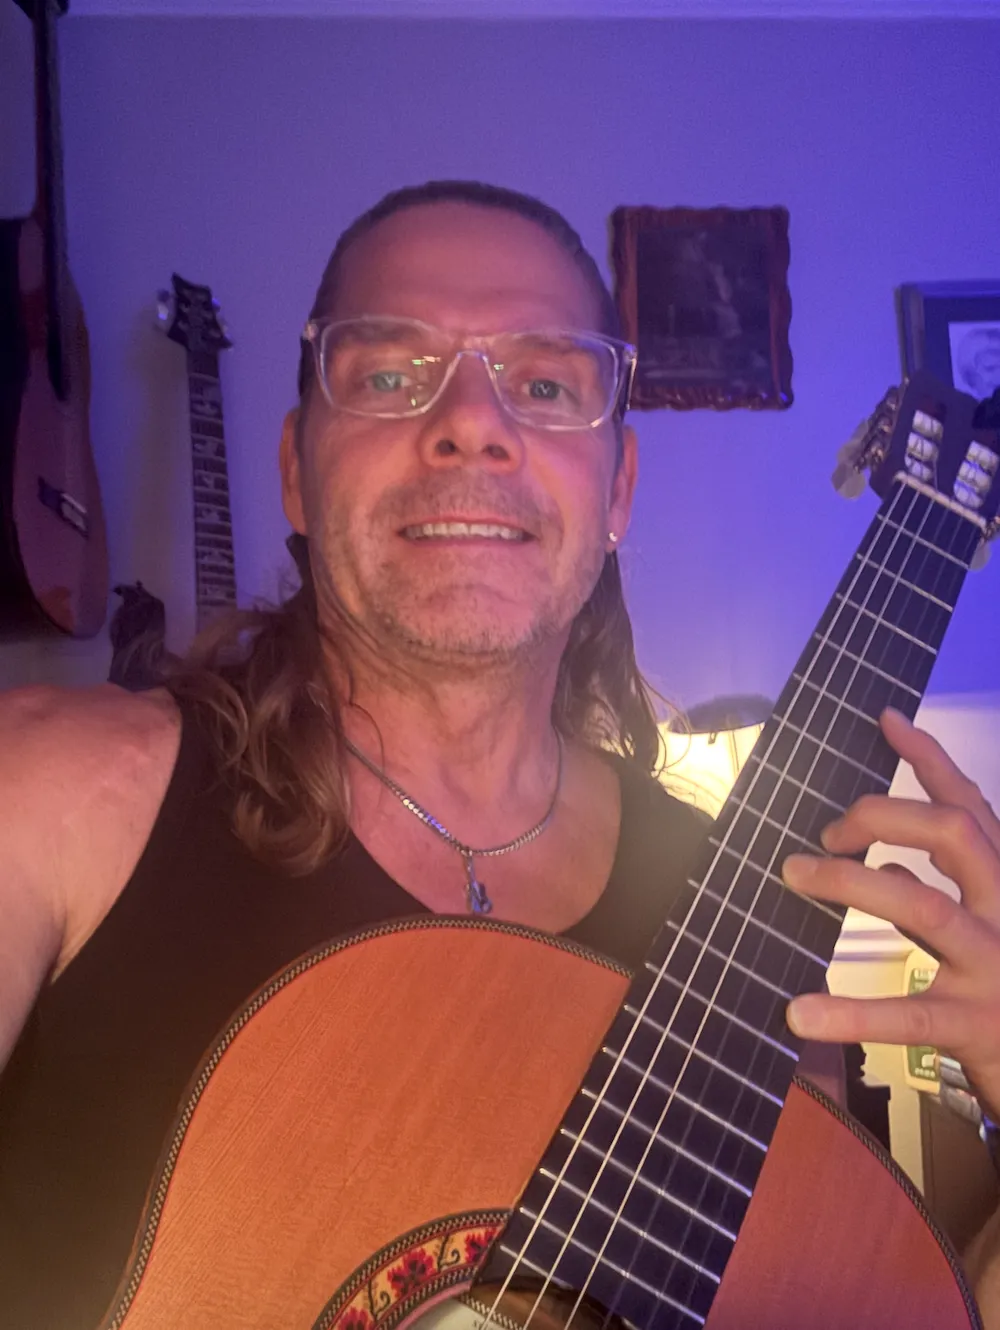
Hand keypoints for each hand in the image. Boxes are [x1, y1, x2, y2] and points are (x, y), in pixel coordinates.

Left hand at [781, 706, 999, 1120]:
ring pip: (924, 908)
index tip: (886, 720)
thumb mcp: (986, 928)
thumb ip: (944, 892)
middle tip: (825, 833)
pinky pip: (907, 1013)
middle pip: (954, 834)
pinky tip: (800, 1013)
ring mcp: (994, 965)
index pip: (971, 806)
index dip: (930, 759)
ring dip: (852, 882)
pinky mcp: (975, 1024)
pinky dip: (850, 1012)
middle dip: (883, 816)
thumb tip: (889, 864)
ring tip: (793, 873)